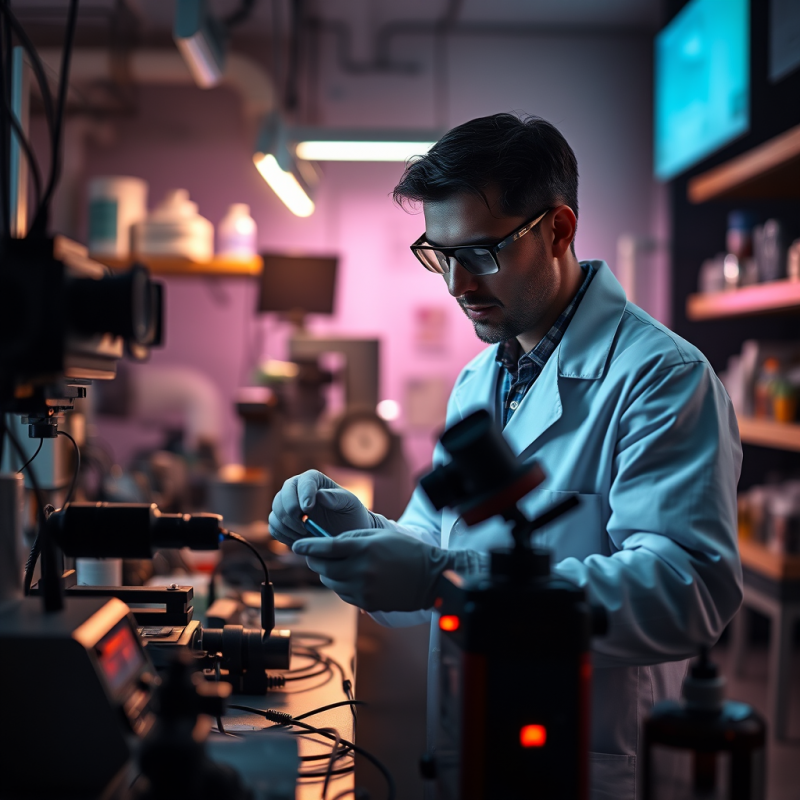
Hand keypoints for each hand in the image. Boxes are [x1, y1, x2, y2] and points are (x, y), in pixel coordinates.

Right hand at [268, 470, 377, 545]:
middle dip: (290, 511)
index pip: (304, 480)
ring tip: (305, 534)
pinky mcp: (282, 522)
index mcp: (314, 480)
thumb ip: (337, 498)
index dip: (303, 493)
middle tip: (304, 526)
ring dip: (287, 525)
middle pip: (283, 494)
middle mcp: (297, 489)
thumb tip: (320, 496)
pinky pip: (274, 527)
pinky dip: (283, 535)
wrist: (344, 534)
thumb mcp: (350, 505)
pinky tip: (298, 540)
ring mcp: (287, 506)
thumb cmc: (350, 515)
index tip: (308, 509)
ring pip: (276, 511)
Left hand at [292, 529, 451, 611]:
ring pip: (331, 582)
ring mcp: (363, 590)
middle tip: (314, 554)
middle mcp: (361, 571)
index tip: (296, 545)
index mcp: (364, 550)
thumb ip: (351, 539)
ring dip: (327, 573)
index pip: (326, 548)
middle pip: (324, 567)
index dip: (308, 546)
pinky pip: (343, 594)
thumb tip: (327, 544)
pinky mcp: (367, 603)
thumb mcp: (379, 535)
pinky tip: (351, 577)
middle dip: (315, 560)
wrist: (430, 578)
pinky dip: (341, 585)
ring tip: (336, 565)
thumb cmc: (405, 551)